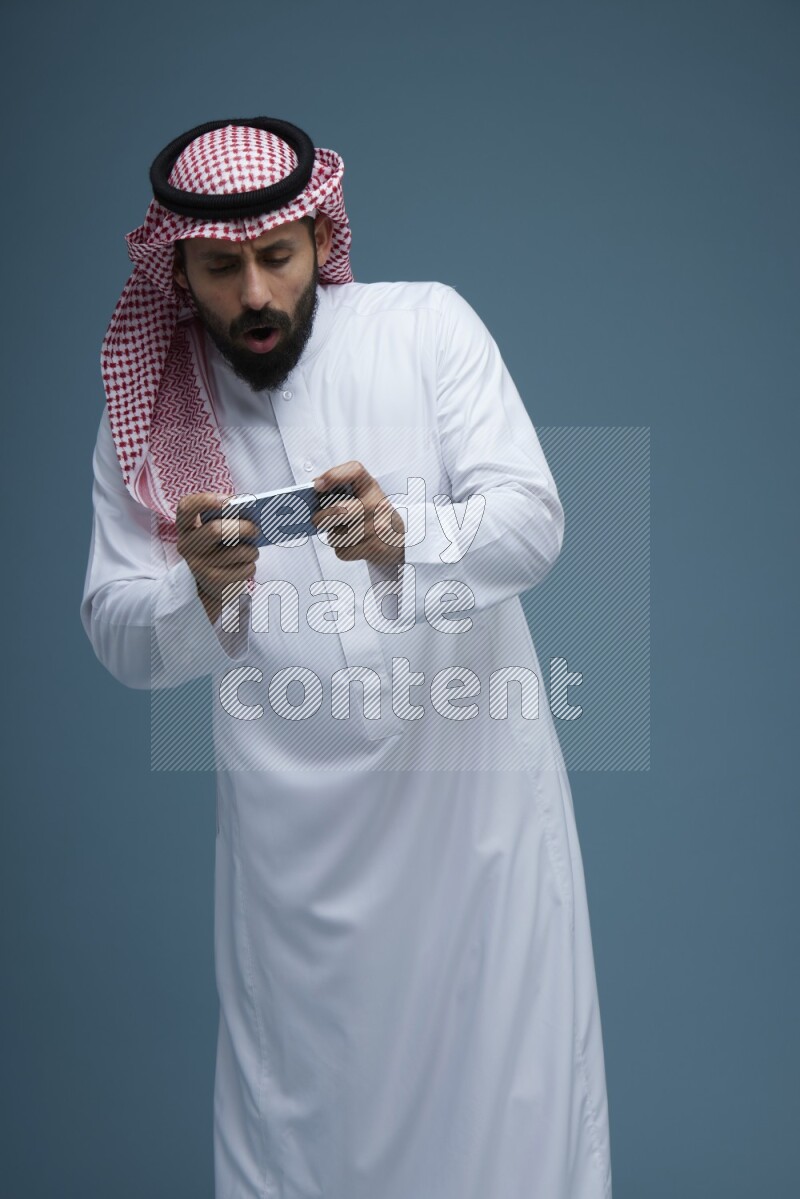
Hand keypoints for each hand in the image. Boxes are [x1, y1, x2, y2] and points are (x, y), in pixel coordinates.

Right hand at [175, 492, 259, 623]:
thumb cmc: (219, 548)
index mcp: (186, 526)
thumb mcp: (217, 533)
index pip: (186, 506)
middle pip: (216, 530)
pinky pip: (245, 569)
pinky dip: (251, 566)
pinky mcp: (214, 582)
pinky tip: (245, 567)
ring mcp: (198, 566)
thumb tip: (254, 517)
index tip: (228, 501)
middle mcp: (187, 545)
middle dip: (243, 527)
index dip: (205, 500)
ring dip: (252, 550)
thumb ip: (228, 519)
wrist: (211, 585)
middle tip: (256, 529)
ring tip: (252, 552)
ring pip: (238, 552)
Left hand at [311, 462, 404, 568]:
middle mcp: (377, 504)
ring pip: (337, 535)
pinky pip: (342, 551)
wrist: (398, 542)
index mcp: (371, 486)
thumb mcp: (363, 496)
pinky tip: (354, 545)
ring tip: (345, 533)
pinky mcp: (375, 548)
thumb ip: (340, 491)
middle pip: (338, 510)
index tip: (317, 485)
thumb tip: (314, 491)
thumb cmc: (373, 516)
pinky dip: (342, 550)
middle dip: (321, 518)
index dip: (333, 476)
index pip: (354, 471)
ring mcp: (378, 527)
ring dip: (334, 536)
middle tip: (317, 520)